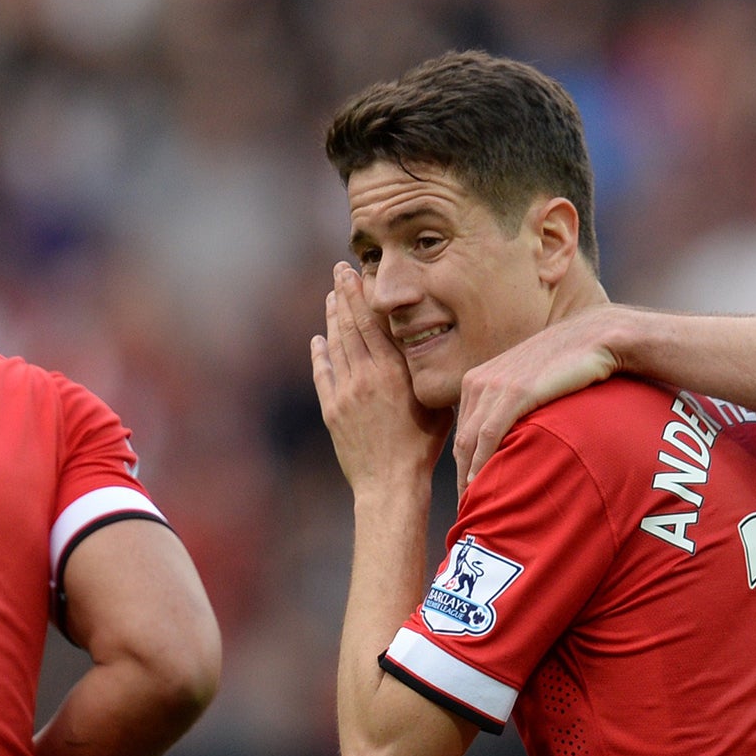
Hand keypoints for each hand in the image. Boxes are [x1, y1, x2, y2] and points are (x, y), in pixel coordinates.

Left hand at [311, 263, 450, 491]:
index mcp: (393, 373)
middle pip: (350, 326)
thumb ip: (428, 374)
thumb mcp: (435, 405)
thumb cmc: (421, 448)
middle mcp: (366, 377)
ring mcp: (345, 393)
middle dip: (343, 295)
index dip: (360, 294)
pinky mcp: (332, 411)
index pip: (372, 322)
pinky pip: (323, 374)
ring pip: (335, 346)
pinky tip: (318, 340)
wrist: (389, 484)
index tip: (354, 273)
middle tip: (339, 271)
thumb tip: (436, 348)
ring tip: (331, 298)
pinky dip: (320, 354)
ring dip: (332, 319)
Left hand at [454, 305, 624, 492]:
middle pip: (462, 441)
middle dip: (462, 478)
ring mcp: (495, 385)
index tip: (470, 494)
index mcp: (476, 380)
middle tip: (469, 510)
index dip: (463, 466)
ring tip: (476, 506)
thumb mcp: (529, 382)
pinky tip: (483, 484)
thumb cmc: (568, 364)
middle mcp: (478, 381)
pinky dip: (483, 462)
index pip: (463, 432)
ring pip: (471, 441)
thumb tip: (514, 436)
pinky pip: (489, 434)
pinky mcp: (515, 391)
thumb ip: (513, 404)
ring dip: (470, 477)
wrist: (594, 338)